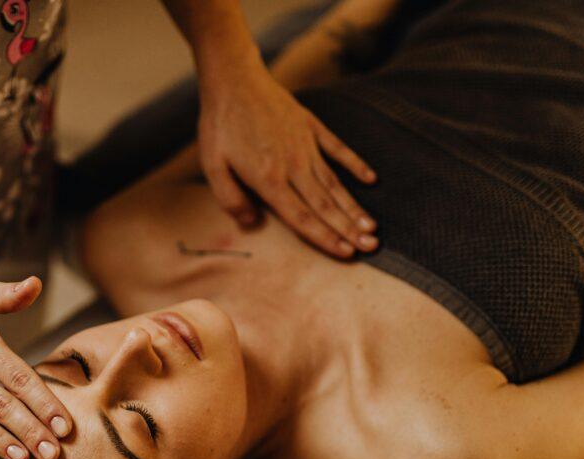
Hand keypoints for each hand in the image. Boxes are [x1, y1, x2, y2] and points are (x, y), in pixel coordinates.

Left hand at [197, 62, 377, 257]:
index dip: (325, 238)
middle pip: (325, 205)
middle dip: (349, 229)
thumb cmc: (220, 126)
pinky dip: (355, 164)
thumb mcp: (212, 166)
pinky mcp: (311, 126)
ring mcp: (306, 145)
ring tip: (372, 227)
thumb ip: (230, 199)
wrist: (234, 80)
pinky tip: (369, 179)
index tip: (346, 254)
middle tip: (372, 247)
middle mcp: (293, 166)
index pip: (302, 217)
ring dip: (354, 206)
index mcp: (269, 179)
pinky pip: (338, 149)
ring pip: (334, 183)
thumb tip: (251, 223)